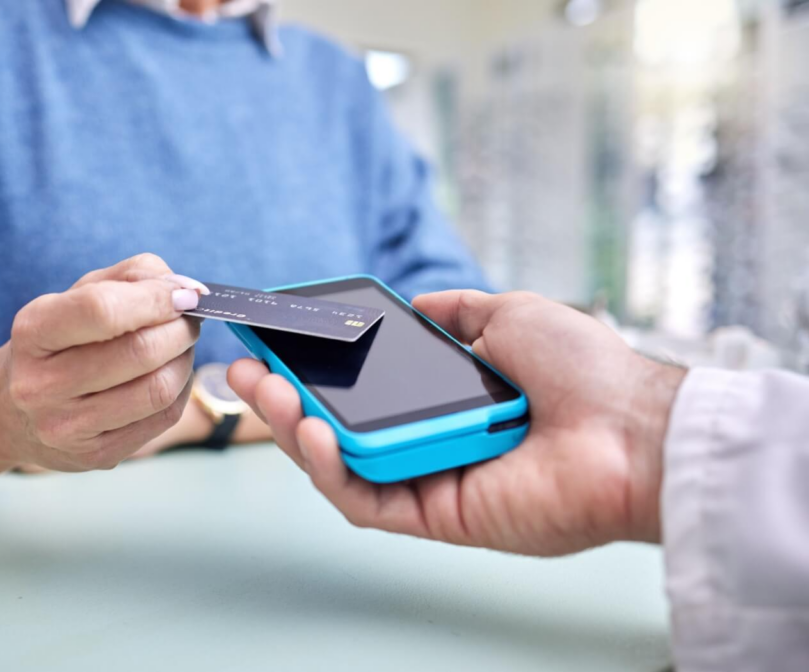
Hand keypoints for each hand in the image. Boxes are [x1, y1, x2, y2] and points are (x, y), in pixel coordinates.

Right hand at [0, 254, 208, 471]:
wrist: (14, 411)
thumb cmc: (62, 340)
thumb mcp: (82, 293)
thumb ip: (135, 276)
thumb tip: (187, 289)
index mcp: (33, 331)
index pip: (102, 310)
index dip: (156, 299)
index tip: (184, 295)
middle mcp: (41, 384)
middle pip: (140, 352)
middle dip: (180, 330)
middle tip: (189, 320)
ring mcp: (67, 427)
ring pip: (158, 389)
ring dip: (185, 360)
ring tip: (181, 347)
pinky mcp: (96, 456)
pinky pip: (163, 418)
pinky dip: (181, 390)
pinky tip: (171, 374)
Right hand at [228, 291, 685, 555]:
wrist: (634, 425)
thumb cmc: (583, 368)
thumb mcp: (507, 314)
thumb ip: (454, 311)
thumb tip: (417, 303)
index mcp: (444, 400)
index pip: (364, 391)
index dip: (317, 370)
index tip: (280, 341)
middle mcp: (429, 442)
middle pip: (339, 429)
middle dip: (283, 398)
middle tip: (245, 367)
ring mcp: (429, 482)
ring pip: (339, 465)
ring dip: (291, 428)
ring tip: (260, 390)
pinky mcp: (436, 517)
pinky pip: (365, 499)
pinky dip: (329, 468)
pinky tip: (310, 428)